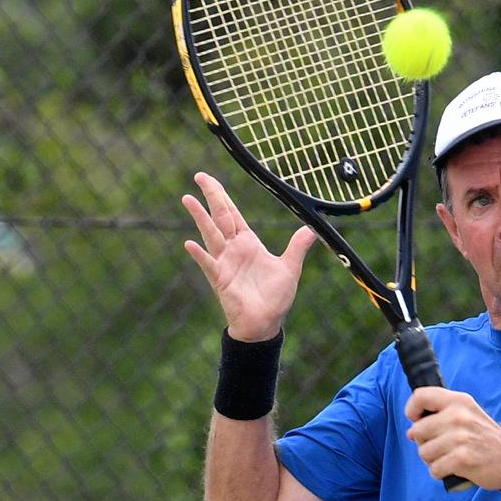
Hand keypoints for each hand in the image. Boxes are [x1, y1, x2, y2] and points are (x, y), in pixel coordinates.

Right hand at [182, 172, 315, 340]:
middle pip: (220, 217)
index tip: (209, 180)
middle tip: (200, 176)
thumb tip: (312, 229)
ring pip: (210, 235)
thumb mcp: (290, 268)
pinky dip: (199, 255)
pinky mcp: (220, 280)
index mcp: (248, 243)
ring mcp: (224, 263)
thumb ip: (298, 247)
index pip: (232, 213)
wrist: (265, 324)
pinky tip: (189, 244)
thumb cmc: (275, 299)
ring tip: (187, 199)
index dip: (222, 195)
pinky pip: (208, 264)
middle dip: (211, 196)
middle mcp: (233, 249)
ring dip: (200, 218)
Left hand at [404, 387, 500, 489]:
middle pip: (416, 431)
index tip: (417, 421)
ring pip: (423, 452)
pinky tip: (453, 468)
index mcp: (458, 401)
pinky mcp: (462, 458)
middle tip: (441, 446)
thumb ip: (441, 413)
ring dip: (432, 460)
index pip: (420, 396)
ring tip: (449, 457)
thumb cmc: (483, 436)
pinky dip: (440, 472)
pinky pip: (434, 469)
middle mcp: (458, 416)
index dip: (412, 410)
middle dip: (424, 443)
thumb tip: (411, 429)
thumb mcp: (467, 412)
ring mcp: (460, 437)